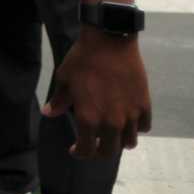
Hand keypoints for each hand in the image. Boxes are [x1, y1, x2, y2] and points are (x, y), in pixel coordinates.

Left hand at [43, 29, 151, 158]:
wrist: (109, 41)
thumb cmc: (82, 60)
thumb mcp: (64, 80)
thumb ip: (58, 101)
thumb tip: (49, 113)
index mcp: (88, 119)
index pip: (87, 149)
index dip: (80, 152)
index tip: (75, 149)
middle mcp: (111, 122)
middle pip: (110, 151)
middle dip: (101, 152)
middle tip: (95, 145)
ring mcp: (131, 115)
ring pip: (129, 141)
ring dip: (120, 141)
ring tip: (113, 134)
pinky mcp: (145, 105)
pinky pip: (144, 126)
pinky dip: (137, 128)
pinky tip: (129, 121)